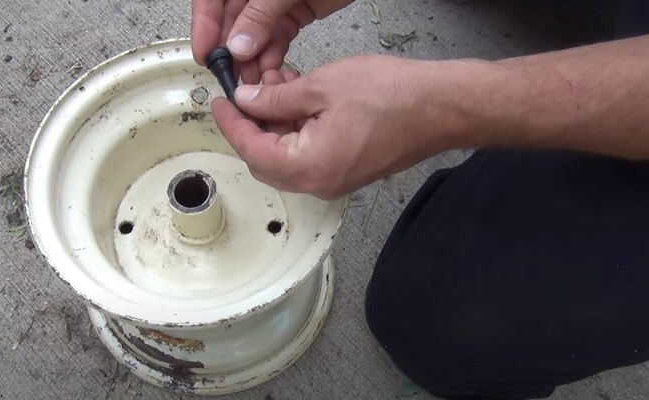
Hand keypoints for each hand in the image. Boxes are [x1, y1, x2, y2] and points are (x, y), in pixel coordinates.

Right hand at [191, 0, 352, 83]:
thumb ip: (259, 15)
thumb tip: (237, 46)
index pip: (210, 0)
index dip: (204, 27)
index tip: (205, 55)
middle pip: (231, 20)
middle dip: (231, 50)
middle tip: (232, 76)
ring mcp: (273, 0)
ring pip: (254, 33)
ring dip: (252, 58)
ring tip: (253, 79)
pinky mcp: (294, 10)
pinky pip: (277, 35)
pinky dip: (273, 53)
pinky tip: (270, 68)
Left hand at [212, 55, 462, 199]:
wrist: (441, 108)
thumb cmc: (394, 98)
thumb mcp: (321, 87)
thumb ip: (275, 98)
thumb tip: (247, 101)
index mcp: (308, 167)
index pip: (250, 149)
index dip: (230, 123)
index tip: (219, 102)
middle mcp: (318, 183)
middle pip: (263, 158)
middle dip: (252, 123)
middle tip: (248, 90)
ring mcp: (333, 180)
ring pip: (284, 156)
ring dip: (275, 123)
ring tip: (277, 85)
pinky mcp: (345, 171)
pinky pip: (306, 155)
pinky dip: (295, 129)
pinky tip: (298, 99)